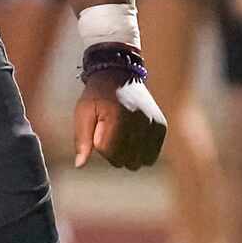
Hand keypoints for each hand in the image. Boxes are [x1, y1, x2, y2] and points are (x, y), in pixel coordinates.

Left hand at [72, 50, 166, 170]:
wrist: (120, 76)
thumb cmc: (97, 96)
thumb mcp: (83, 113)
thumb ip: (82, 140)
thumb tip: (80, 165)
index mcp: (119, 118)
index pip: (108, 152)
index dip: (98, 144)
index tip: (99, 127)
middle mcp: (141, 122)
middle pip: (124, 161)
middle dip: (112, 152)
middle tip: (110, 132)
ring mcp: (154, 125)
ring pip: (138, 162)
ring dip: (127, 154)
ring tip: (122, 135)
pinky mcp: (162, 128)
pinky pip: (151, 157)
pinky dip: (140, 152)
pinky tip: (133, 139)